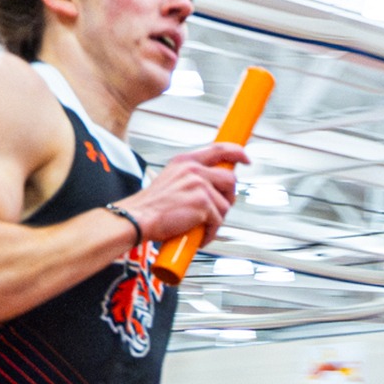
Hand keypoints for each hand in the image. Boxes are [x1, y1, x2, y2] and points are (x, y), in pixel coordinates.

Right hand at [125, 142, 248, 247]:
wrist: (138, 218)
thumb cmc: (151, 206)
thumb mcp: (171, 179)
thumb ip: (190, 177)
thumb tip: (213, 185)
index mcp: (186, 160)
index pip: (219, 149)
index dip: (237, 152)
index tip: (245, 158)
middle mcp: (194, 169)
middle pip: (230, 179)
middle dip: (228, 197)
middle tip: (217, 209)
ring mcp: (199, 185)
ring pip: (226, 204)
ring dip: (217, 219)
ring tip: (201, 225)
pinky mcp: (203, 204)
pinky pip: (217, 221)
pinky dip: (209, 233)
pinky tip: (198, 235)